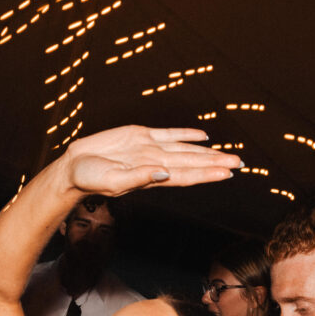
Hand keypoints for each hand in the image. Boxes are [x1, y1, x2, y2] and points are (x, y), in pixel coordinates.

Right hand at [61, 126, 241, 197]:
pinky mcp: (140, 135)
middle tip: (240, 163)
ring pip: (185, 149)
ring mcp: (150, 149)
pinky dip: (187, 134)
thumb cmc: (89, 179)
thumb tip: (163, 173)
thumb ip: (138, 178)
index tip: (228, 173)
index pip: (186, 175)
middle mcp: (155, 163)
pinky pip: (169, 134)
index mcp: (151, 176)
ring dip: (207, 152)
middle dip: (215, 163)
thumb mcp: (112, 181)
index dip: (207, 174)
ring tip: (229, 155)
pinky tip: (203, 136)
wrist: (74, 167)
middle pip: (191, 162)